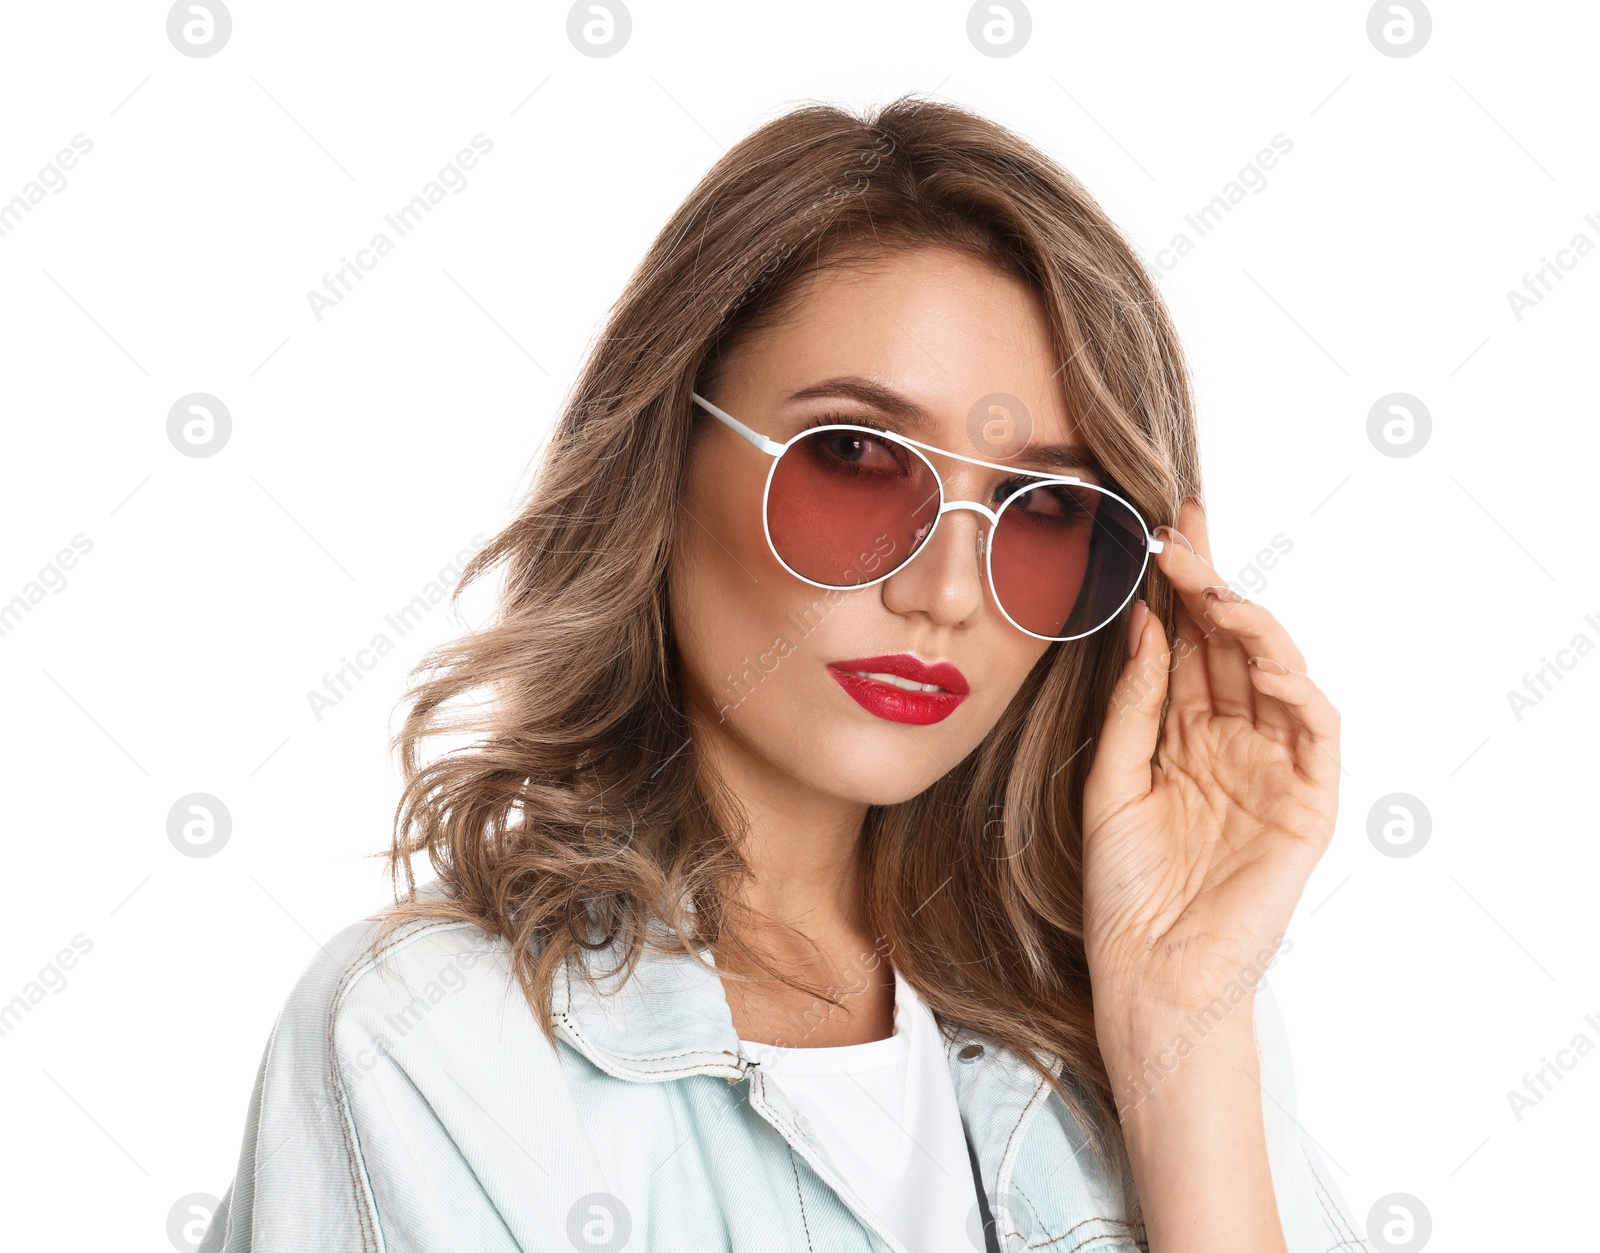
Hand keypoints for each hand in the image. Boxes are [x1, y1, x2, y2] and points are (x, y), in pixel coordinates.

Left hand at [1080, 496, 1340, 1048]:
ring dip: (1250, 625)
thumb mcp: (1112, 781)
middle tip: (1183, 532)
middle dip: (1211, 585)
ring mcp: (1273, 771)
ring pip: (1277, 675)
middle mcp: (1231, 742)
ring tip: (1211, 587)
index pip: (1188, 645)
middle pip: (1231, 646)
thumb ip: (1133, 705)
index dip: (1180, 590)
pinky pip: (1314, 733)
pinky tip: (1263, 659)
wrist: (1148, 977)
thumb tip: (1143, 623)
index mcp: (1182, 736)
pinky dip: (1297, 690)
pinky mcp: (1307, 807)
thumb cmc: (1123, 893)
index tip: (1160, 533)